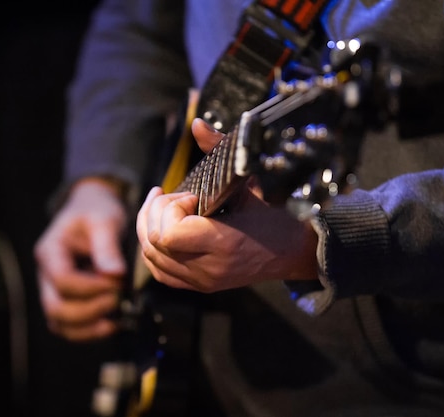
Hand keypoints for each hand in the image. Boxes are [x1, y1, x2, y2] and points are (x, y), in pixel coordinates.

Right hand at [35, 178, 127, 341]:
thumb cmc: (96, 212)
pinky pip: (69, 327)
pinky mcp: (66, 301)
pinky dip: (89, 332)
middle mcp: (45, 274)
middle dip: (90, 309)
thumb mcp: (103, 220)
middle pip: (55, 307)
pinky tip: (112, 324)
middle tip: (118, 299)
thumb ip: (107, 247)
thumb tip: (115, 275)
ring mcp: (52, 290)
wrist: (92, 211)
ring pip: (59, 323)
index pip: (62, 279)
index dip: (91, 287)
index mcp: (50, 250)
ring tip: (116, 317)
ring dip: (89, 326)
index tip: (118, 282)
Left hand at [135, 120, 318, 292]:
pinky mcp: (199, 285)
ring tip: (164, 206)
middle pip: (154, 243)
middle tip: (178, 197)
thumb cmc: (274, 217)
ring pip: (151, 258)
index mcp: (224, 243)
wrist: (292, 252)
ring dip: (150, 226)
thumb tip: (197, 125)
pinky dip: (154, 249)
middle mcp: (209, 268)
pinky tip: (161, 228)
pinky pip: (161, 271)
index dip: (171, 209)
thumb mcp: (249, 182)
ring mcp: (202, 280)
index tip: (192, 195)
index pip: (169, 234)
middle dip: (156, 213)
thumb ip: (220, 151)